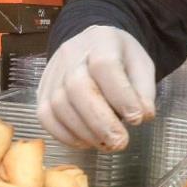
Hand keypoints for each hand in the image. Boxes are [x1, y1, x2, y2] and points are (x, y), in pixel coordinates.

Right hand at [37, 26, 155, 151]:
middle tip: (120, 142)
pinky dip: (65, 135)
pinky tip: (86, 142)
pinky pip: (45, 116)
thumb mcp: (141, 65)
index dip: (121, 95)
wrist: (91, 44)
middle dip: (100, 121)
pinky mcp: (42, 91)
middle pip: (77, 88)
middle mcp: (71, 55)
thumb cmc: (120, 58)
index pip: (106, 66)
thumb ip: (145, 90)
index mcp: (102, 42)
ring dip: (85, 132)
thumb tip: (144, 115)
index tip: (138, 119)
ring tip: (107, 144)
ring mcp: (53, 73)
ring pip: (59, 105)